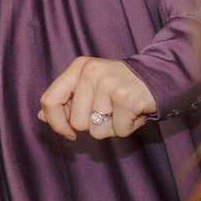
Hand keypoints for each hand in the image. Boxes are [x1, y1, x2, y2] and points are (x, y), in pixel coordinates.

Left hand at [39, 58, 156, 140]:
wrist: (159, 76)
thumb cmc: (121, 87)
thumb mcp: (91, 87)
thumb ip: (67, 101)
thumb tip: (41, 116)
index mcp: (78, 67)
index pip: (49, 100)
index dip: (56, 123)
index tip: (68, 133)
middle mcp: (90, 71)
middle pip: (76, 122)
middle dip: (94, 125)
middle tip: (110, 111)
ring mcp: (108, 83)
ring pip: (97, 130)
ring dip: (112, 127)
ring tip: (123, 110)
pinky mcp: (126, 98)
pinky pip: (118, 131)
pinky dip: (127, 128)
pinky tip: (134, 112)